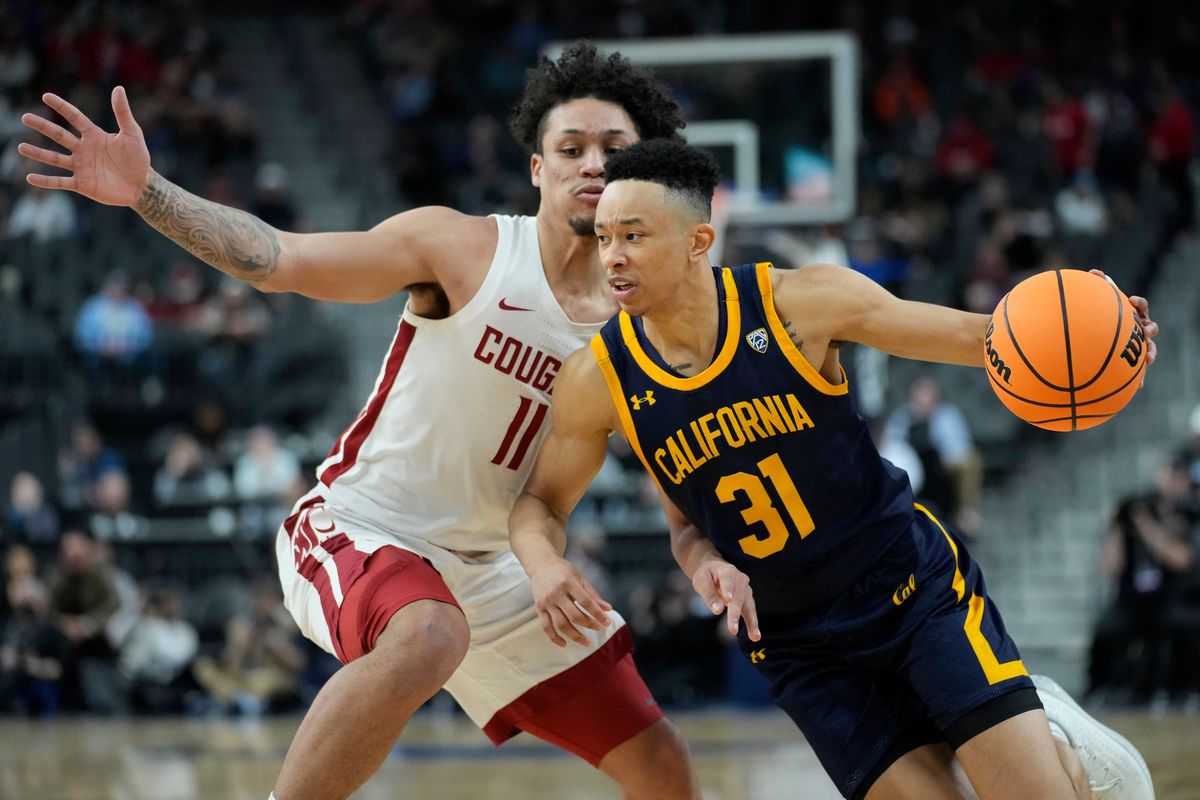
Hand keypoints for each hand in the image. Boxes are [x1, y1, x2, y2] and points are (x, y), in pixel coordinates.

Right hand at [19, 86, 149, 206]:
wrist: (142, 186)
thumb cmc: (139, 159)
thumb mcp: (132, 134)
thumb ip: (123, 113)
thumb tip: (118, 88)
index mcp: (94, 136)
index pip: (74, 118)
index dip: (61, 107)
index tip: (46, 96)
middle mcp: (84, 149)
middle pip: (59, 135)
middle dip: (42, 126)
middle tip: (24, 117)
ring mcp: (81, 167)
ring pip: (55, 158)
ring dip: (38, 153)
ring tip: (21, 147)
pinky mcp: (82, 184)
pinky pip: (60, 182)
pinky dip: (46, 181)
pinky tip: (30, 177)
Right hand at [527, 555, 612, 647]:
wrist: (541, 565)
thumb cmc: (564, 571)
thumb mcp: (580, 578)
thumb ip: (593, 595)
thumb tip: (608, 609)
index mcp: (568, 583)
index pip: (586, 602)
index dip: (597, 614)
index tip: (607, 623)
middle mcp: (556, 593)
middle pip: (574, 615)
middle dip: (589, 624)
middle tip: (599, 628)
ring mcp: (546, 602)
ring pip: (560, 624)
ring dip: (575, 636)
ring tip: (587, 642)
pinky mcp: (539, 608)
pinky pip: (546, 627)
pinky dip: (554, 637)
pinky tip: (564, 644)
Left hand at [692, 559, 760, 640]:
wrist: (714, 570)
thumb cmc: (707, 576)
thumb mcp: (701, 582)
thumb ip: (709, 595)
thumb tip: (718, 610)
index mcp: (727, 571)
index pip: (728, 580)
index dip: (728, 589)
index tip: (728, 599)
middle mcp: (740, 579)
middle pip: (738, 597)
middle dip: (735, 613)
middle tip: (732, 629)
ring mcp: (746, 589)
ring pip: (748, 606)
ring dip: (751, 622)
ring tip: (754, 636)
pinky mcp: (747, 598)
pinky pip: (750, 612)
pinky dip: (752, 623)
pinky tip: (755, 636)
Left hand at [1088, 269, 1158, 365]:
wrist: (1100, 340)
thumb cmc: (1103, 318)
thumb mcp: (1101, 303)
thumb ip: (1099, 286)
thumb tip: (1094, 271)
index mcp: (1133, 314)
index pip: (1141, 306)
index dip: (1139, 303)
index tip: (1132, 301)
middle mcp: (1140, 328)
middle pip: (1151, 327)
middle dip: (1150, 328)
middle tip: (1145, 331)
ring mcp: (1140, 343)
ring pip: (1151, 346)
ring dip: (1152, 351)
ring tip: (1149, 358)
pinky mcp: (1135, 357)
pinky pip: (1142, 364)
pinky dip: (1144, 369)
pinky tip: (1142, 377)